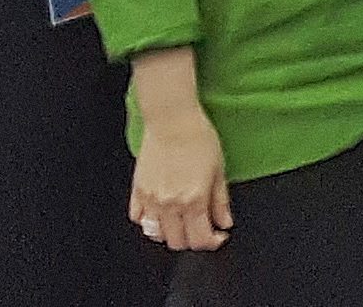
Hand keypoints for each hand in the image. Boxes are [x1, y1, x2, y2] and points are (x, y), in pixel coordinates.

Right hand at [129, 99, 233, 251]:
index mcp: (193, 200)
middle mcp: (169, 204)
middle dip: (193, 240)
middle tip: (202, 228)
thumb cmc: (198, 138)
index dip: (212, 242)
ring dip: (171, 234)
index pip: (200, 239)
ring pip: (156, 235)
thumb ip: (221, 201)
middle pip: (178, 242)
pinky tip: (161, 213)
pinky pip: (138, 219)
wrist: (172, 119)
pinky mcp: (137, 191)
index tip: (218, 236)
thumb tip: (225, 222)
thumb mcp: (219, 170)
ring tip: (183, 221)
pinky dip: (149, 222)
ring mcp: (150, 200)